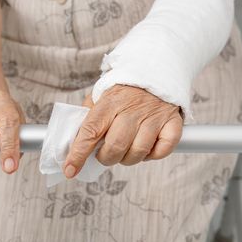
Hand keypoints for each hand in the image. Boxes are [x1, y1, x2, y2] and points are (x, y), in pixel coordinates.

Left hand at [63, 85, 183, 177]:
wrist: (156, 72)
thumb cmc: (124, 91)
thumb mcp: (101, 96)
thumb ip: (88, 117)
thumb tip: (73, 142)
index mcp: (109, 102)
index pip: (90, 131)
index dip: (78, 153)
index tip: (70, 169)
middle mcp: (132, 108)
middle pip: (115, 146)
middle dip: (106, 158)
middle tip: (106, 154)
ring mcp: (154, 116)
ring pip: (138, 152)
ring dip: (129, 159)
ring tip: (126, 151)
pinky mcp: (172, 122)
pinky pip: (163, 150)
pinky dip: (153, 156)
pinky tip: (147, 148)